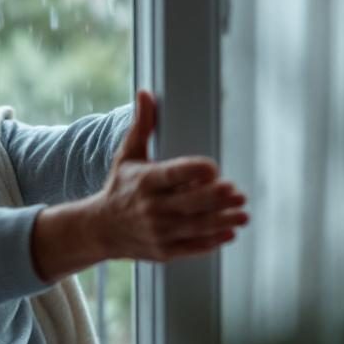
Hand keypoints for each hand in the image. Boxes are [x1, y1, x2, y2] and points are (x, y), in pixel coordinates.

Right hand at [31, 90, 248, 281]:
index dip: (196, 170)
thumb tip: (145, 92)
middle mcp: (151, 207)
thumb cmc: (119, 187)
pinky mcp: (164, 250)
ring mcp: (158, 231)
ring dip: (223, 220)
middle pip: (190, 202)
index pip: (174, 174)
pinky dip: (213, 241)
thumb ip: (142, 125)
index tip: (213, 168)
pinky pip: (193, 247)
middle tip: (238, 193)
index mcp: (145, 181)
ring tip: (243, 214)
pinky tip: (230, 232)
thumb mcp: (127, 156)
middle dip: (217, 198)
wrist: (100, 229)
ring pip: (196, 226)